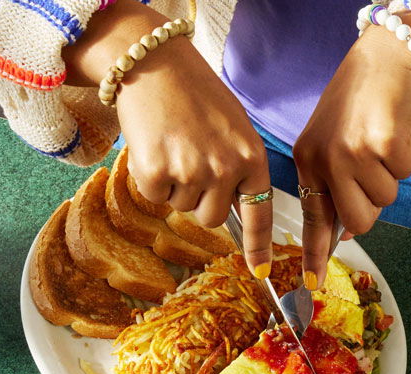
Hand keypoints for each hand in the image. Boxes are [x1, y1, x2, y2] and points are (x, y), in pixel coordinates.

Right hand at [63, 0, 271, 276]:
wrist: (155, 64)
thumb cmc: (194, 93)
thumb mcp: (233, 128)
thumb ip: (238, 166)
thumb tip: (235, 206)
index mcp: (251, 157)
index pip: (260, 213)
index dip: (258, 247)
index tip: (259, 272)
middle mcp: (226, 168)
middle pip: (212, 217)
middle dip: (199, 199)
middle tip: (190, 160)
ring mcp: (192, 171)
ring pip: (182, 207)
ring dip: (174, 185)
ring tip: (174, 145)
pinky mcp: (157, 172)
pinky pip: (155, 197)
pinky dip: (150, 178)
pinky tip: (154, 146)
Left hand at [292, 11, 410, 288]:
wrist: (385, 55)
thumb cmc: (360, 99)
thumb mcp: (332, 139)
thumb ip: (334, 184)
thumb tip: (346, 231)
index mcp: (307, 160)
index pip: (312, 218)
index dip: (314, 255)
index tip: (311, 285)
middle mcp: (325, 159)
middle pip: (357, 220)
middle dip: (372, 206)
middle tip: (374, 172)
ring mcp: (353, 152)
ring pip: (385, 200)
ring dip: (391, 177)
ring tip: (381, 143)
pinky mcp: (383, 144)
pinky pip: (405, 175)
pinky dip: (407, 158)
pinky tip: (395, 132)